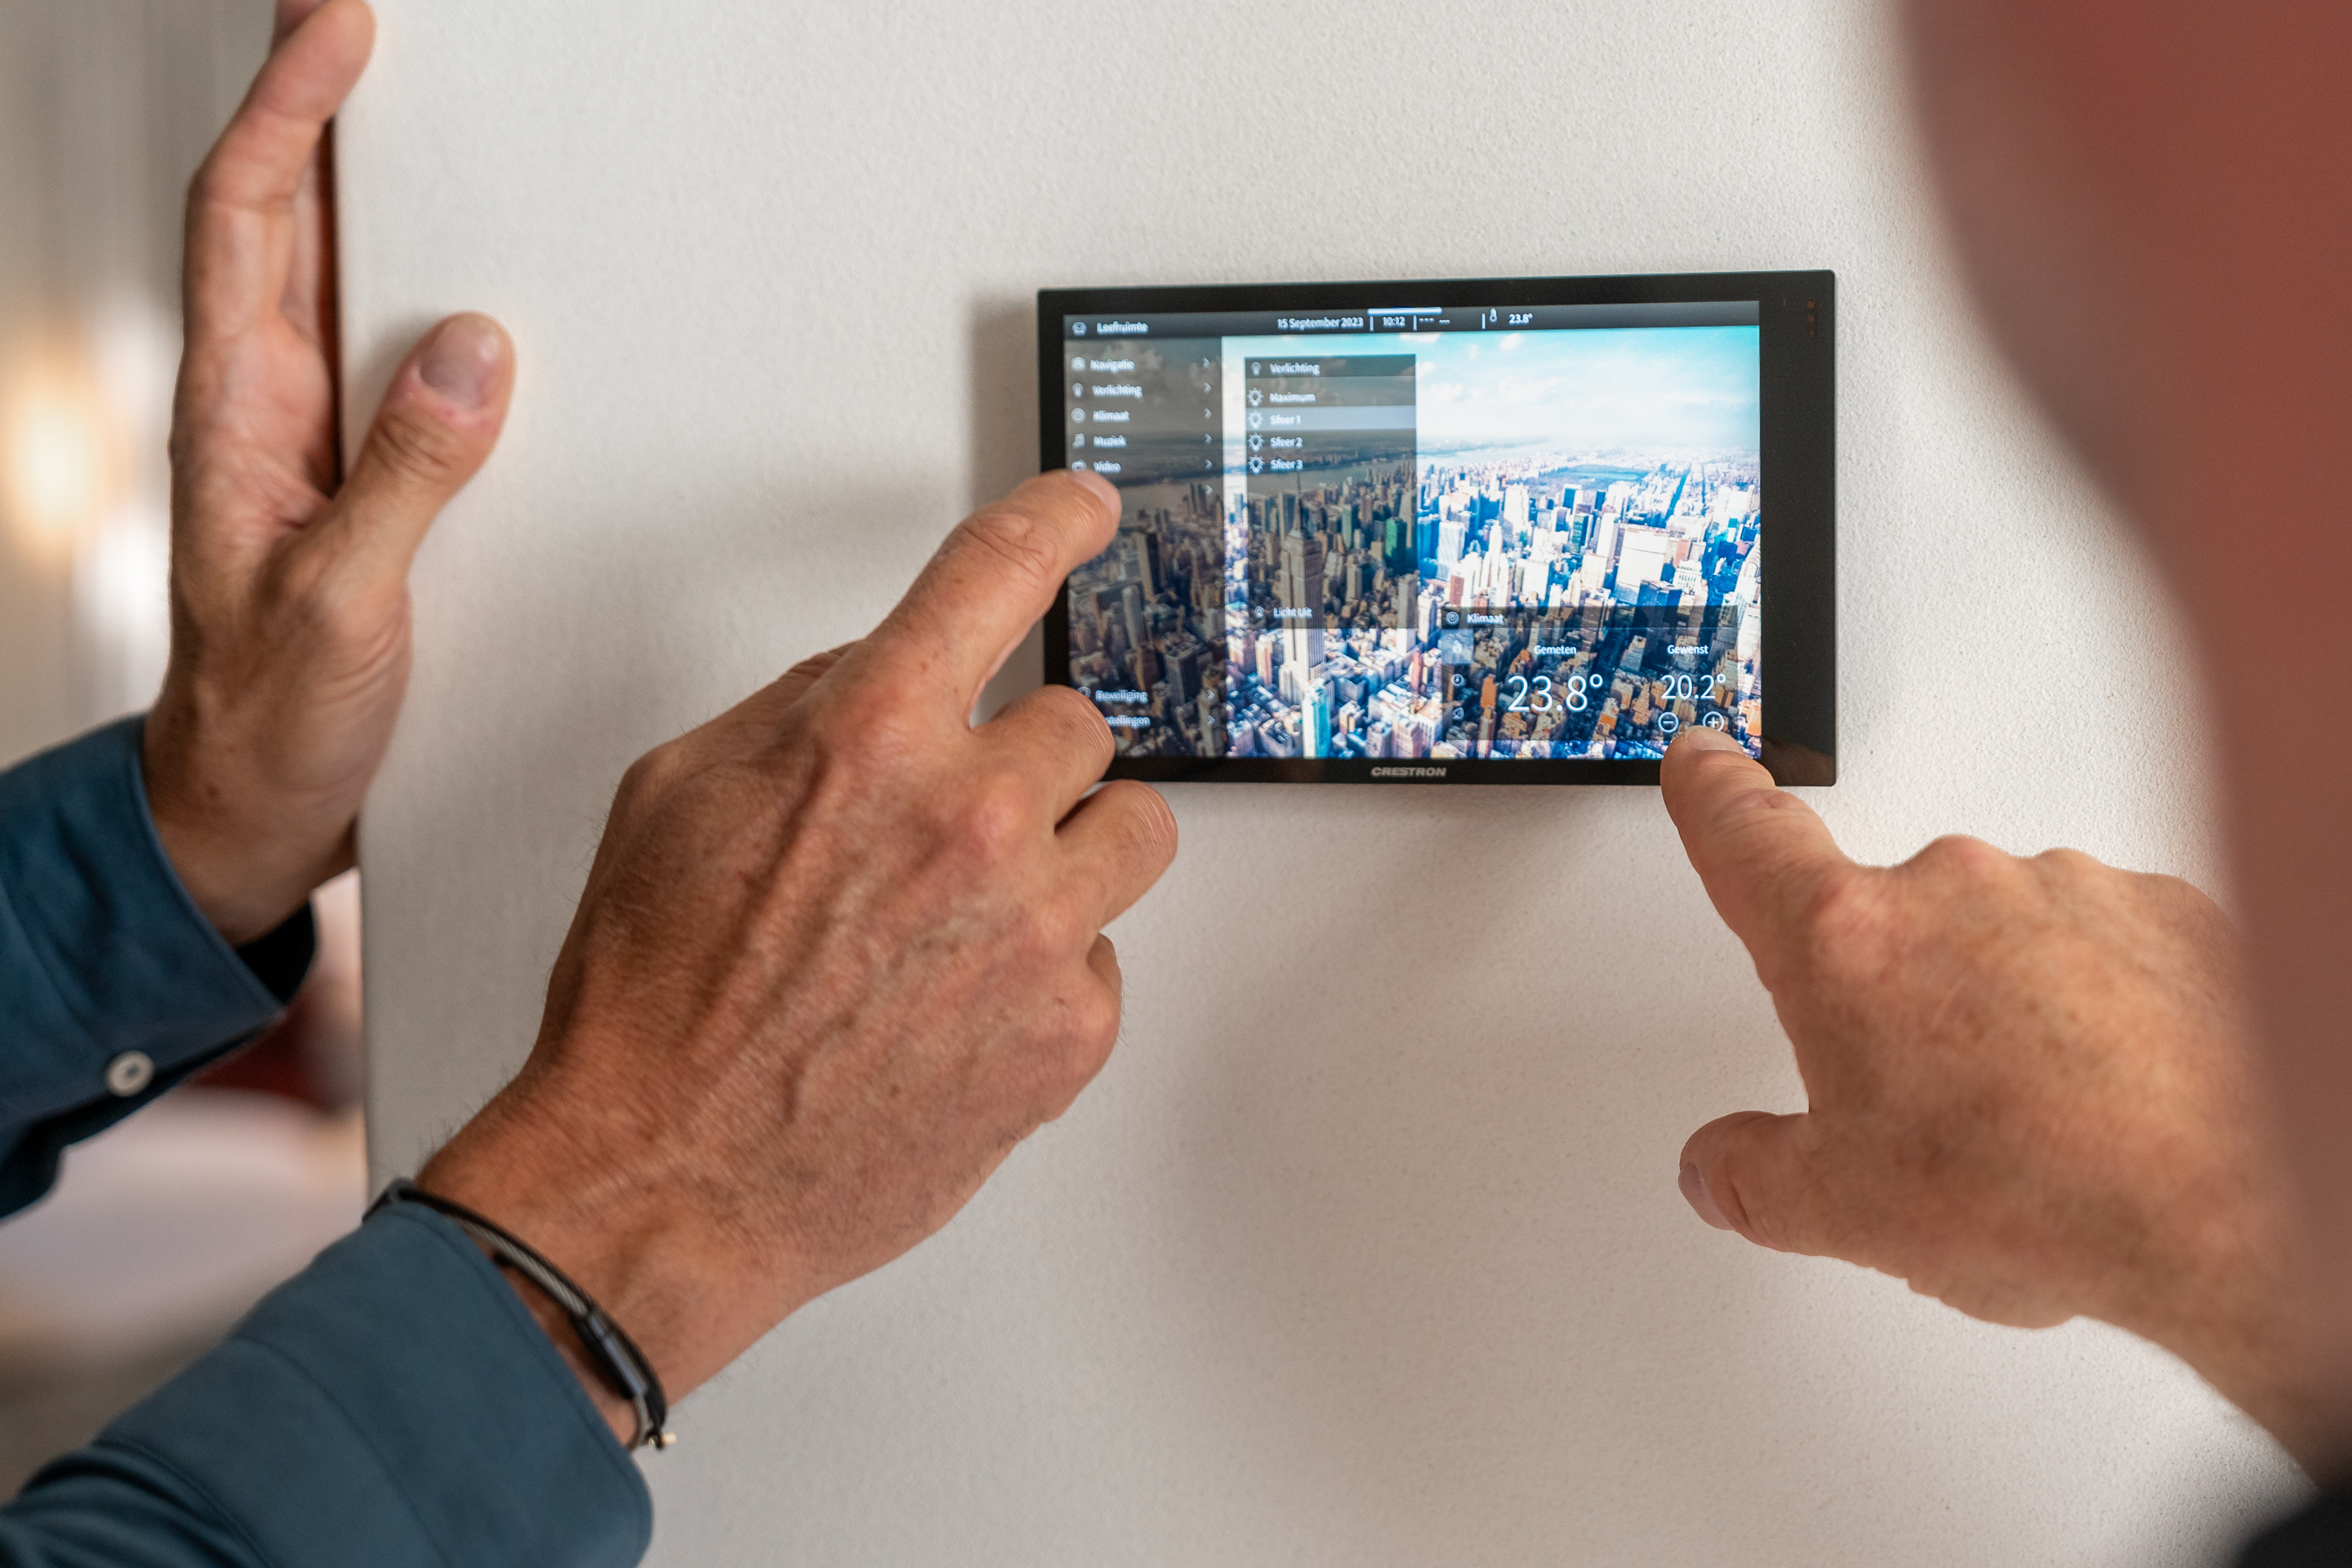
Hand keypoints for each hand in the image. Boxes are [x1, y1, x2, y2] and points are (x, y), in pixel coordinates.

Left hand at [145, 0, 514, 945]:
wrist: (247, 813)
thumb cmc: (268, 724)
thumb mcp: (340, 604)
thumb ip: (405, 478)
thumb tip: (470, 347)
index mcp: (233, 418)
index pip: (245, 223)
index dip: (286, 115)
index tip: (337, 30)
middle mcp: (264, 410)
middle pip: (275, 220)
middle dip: (314, 110)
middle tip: (358, 24)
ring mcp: (309, 443)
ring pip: (328, 281)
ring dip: (366, 189)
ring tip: (413, 116)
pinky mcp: (360, 484)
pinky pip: (389, 362)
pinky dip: (425, 294)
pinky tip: (469, 282)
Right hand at [419, 471, 1177, 1439]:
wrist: (664, 1176)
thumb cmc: (653, 1001)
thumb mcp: (677, 795)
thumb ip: (802, 712)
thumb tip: (876, 679)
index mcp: (870, 736)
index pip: (997, 573)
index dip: (1054, 523)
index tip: (1086, 510)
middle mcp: (971, 818)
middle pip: (1082, 722)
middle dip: (1023, 761)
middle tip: (957, 822)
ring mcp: (1035, 929)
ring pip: (1134, 829)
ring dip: (1071, 850)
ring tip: (984, 908)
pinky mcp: (1070, 1031)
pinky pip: (1108, 956)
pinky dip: (1054, 969)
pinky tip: (966, 1002)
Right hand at [1659, 730, 2329, 1468]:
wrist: (2237, 1204)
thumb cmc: (2048, 1190)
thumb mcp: (1841, 1212)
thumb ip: (1754, 1177)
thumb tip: (1726, 1169)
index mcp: (1844, 941)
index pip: (1745, 833)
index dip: (1711, 793)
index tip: (1702, 763)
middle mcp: (1953, 887)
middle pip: (1883, 917)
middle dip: (1892, 997)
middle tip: (1925, 1106)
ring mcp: (2069, 892)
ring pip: (2002, 935)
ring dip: (2004, 1002)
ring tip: (2040, 1123)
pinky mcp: (2173, 914)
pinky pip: (2108, 946)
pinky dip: (2104, 1005)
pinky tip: (2120, 1095)